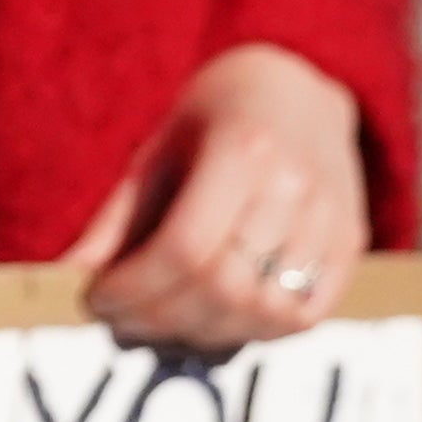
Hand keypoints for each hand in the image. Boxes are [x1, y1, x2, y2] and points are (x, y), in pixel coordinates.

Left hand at [69, 45, 369, 349]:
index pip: (185, 248)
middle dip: (158, 316)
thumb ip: (118, 216)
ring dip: (200, 332)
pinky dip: (250, 331)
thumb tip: (70, 275)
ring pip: (262, 312)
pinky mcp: (351, 247)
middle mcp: (295, 185)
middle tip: (120, 319)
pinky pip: (300, 318)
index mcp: (242, 148)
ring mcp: (331, 220)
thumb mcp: (159, 147)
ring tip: (160, 321)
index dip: (135, 288)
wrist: (296, 89)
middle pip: (222, 287)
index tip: (96, 299)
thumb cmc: (215, 116)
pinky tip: (212, 318)